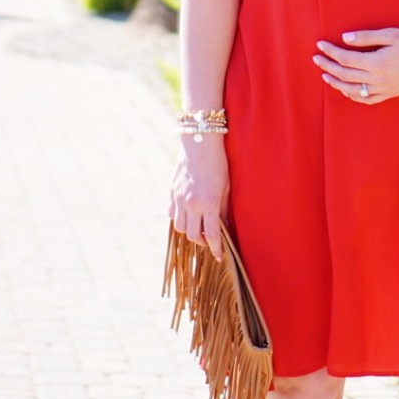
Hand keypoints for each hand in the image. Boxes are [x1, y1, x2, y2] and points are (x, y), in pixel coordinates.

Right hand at [169, 137, 228, 260]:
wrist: (200, 143)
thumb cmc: (218, 163)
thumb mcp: (226, 187)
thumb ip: (222, 209)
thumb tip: (223, 227)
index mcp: (209, 203)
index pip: (212, 235)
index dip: (216, 248)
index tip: (219, 256)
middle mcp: (192, 204)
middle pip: (193, 236)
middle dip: (203, 242)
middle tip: (210, 240)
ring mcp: (179, 199)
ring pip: (180, 228)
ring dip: (190, 231)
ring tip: (199, 227)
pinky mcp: (172, 193)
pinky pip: (172, 214)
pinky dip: (180, 219)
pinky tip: (188, 215)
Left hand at [313, 27, 398, 104]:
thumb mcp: (390, 34)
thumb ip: (366, 38)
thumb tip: (344, 38)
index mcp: (377, 62)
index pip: (346, 59)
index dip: (331, 51)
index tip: (320, 44)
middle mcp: (378, 79)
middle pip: (345, 75)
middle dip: (328, 66)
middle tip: (316, 58)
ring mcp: (383, 89)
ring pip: (352, 90)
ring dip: (336, 83)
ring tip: (325, 75)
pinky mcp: (389, 94)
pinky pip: (366, 100)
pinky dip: (352, 96)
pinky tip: (345, 89)